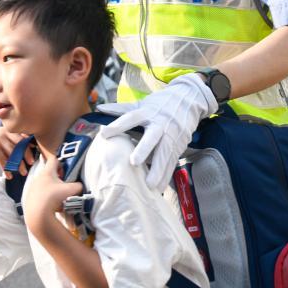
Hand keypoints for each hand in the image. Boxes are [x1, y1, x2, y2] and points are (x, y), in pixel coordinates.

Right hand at [0, 128, 35, 177]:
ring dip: (19, 164)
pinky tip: (9, 176)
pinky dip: (6, 169)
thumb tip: (28, 146)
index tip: (36, 151)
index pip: (22, 136)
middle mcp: (3, 134)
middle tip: (32, 162)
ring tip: (24, 172)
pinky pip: (2, 160)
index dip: (29, 144)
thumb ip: (11, 139)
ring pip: (12, 153)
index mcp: (7, 130)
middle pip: (19, 144)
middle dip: (26, 154)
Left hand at [23, 154, 82, 228]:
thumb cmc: (53, 198)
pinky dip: (46, 198)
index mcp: (48, 172)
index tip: (66, 171)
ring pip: (45, 185)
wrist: (37, 214)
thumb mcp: (71, 190)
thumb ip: (78, 186)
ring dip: (52, 189)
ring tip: (59, 198)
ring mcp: (33, 187)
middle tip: (65, 186)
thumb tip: (81, 186)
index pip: (54, 160)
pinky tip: (51, 205)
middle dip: (58, 179)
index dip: (61, 163)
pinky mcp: (30, 197)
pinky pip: (40, 194)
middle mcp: (38, 177)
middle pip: (50, 174)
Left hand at [97, 72, 217, 191]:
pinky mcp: (180, 144)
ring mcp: (172, 135)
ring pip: (165, 153)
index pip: (131, 118)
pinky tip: (159, 188)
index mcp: (148, 112)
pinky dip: (166, 175)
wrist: (188, 99)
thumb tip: (99, 108)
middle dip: (144, 149)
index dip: (118, 125)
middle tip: (134, 162)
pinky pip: (172, 161)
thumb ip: (121, 108)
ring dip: (158, 169)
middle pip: (152, 137)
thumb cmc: (160, 104)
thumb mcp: (142, 103)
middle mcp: (160, 123)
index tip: (104, 134)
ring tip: (149, 185)